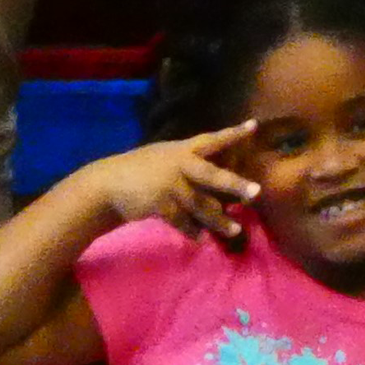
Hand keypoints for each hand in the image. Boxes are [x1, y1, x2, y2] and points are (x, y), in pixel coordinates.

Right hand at [91, 121, 262, 245]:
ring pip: (200, 205)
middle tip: (256, 193)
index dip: (233, 134)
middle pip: (211, 175)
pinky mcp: (159, 204)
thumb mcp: (165, 158)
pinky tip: (200, 238)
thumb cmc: (142, 171)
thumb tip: (219, 185)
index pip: (211, 140)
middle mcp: (179, 164)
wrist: (108, 184)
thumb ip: (190, 166)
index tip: (254, 126)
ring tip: (235, 230)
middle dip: (234, 184)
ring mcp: (169, 184)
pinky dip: (192, 231)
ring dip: (218, 220)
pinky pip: (182, 220)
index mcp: (182, 150)